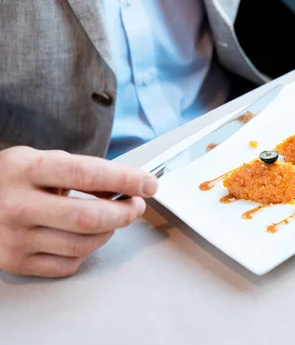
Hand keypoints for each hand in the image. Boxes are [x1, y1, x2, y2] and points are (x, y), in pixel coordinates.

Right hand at [0, 146, 158, 277]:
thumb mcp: (42, 161)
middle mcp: (17, 204)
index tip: (150, 184)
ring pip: (83, 244)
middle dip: (125, 212)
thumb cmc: (13, 180)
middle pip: (90, 217)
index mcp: (26, 169)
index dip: (126, 179)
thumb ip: (83, 171)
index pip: (87, 174)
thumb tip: (128, 186)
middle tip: (136, 205)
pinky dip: (86, 251)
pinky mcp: (15, 262)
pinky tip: (84, 236)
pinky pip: (68, 264)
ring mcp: (14, 237)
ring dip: (109, 232)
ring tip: (110, 219)